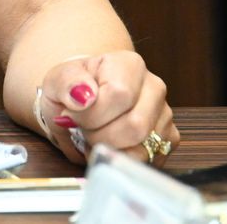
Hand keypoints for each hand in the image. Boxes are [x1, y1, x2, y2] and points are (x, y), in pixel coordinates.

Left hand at [36, 51, 176, 166]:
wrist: (84, 101)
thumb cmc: (73, 89)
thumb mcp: (58, 79)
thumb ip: (67, 83)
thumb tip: (83, 97)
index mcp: (130, 64)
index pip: (119, 94)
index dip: (91, 114)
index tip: (70, 115)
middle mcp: (154, 87)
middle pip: (135, 126)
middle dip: (99, 136)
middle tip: (82, 130)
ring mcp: (164, 115)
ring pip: (141, 149)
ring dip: (109, 151)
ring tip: (93, 138)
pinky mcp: (168, 140)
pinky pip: (146, 162)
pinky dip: (120, 161)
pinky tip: (108, 147)